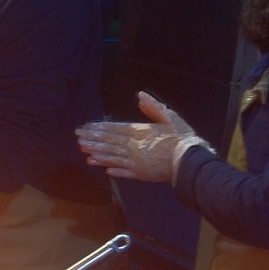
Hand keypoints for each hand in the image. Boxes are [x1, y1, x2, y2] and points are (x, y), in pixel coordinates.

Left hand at [75, 91, 199, 182]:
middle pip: (109, 142)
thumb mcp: (169, 117)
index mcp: (140, 132)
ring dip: (97, 153)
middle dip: (92, 139)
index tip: (86, 127)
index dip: (99, 128)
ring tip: (83, 150)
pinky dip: (113, 170)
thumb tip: (140, 95)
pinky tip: (102, 169)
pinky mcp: (141, 174)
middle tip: (77, 137)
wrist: (191, 159)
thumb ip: (153, 107)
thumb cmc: (182, 137)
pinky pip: (123, 171)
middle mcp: (134, 146)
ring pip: (112, 156)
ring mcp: (136, 161)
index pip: (114, 128)